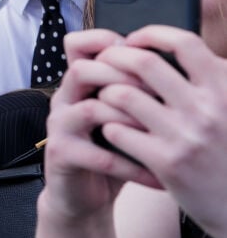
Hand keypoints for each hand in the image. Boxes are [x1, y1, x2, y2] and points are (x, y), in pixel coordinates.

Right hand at [39, 29, 160, 222]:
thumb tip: (176, 70)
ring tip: (159, 133)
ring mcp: (60, 127)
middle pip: (82, 69)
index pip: (78, 45)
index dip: (107, 42)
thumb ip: (135, 91)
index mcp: (78, 84)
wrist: (82, 194)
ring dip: (130, 119)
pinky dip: (134, 166)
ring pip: (90, 109)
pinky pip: (100, 156)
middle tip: (159, 96)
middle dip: (124, 79)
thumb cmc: (110, 150)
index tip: (141, 55)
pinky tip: (157, 176)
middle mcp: (64, 99)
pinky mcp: (62, 155)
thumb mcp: (122, 115)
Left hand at [92, 26, 226, 237]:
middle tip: (105, 62)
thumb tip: (175, 48)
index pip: (184, 42)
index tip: (133, 39)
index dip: (151, 34)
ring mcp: (185, 136)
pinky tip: (113, 127)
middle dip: (116, 56)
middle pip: (144, 62)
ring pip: (123, 94)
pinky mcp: (167, 163)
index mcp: (225, 90)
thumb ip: (211, 81)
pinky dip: (109, 125)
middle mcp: (207, 109)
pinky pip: (118, 130)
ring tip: (106, 96)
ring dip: (107, 91)